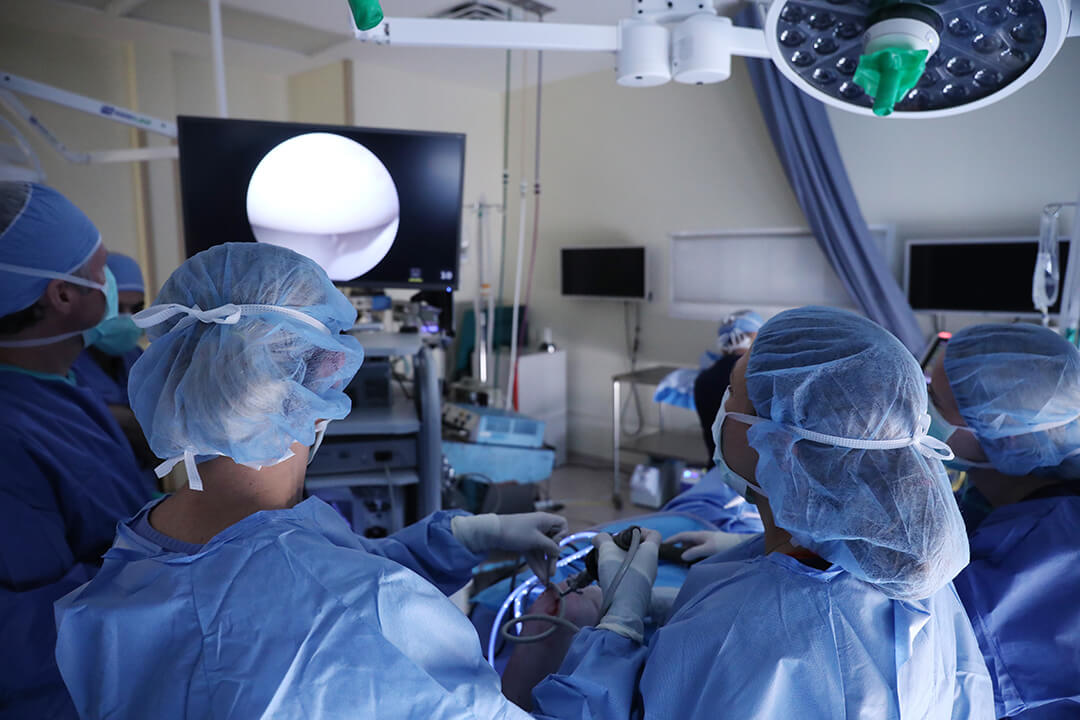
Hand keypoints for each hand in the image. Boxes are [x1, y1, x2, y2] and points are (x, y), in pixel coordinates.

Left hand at [451, 512, 567, 582]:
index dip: (562, 535)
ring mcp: (532, 536)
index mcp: (545, 520)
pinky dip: (536, 564)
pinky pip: (534, 554)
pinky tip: (540, 577)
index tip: (555, 544)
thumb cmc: (516, 531)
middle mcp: (540, 527)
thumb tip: (558, 552)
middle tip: (552, 573)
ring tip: (545, 581)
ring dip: (544, 565)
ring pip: (542, 551)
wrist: (492, 532)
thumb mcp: (536, 540)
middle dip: (552, 558)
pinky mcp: (524, 543)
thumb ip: (550, 546)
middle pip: (552, 542)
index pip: (562, 524)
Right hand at [592, 528, 659, 642]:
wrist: (623, 610)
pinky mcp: (639, 592)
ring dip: (619, 561)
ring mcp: (647, 581)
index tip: (625, 535)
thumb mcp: (607, 551)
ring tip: (604, 564)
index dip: (641, 530)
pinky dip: (620, 574)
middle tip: (609, 549)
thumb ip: (602, 539)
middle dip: (623, 546)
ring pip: (634, 563)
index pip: (654, 534)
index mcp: (651, 553)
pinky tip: (606, 578)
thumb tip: (599, 538)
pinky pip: (631, 576)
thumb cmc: (620, 576)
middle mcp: (652, 566)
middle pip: (640, 548)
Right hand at [667, 530, 746, 561]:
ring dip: (687, 556)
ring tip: (682, 565)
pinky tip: (694, 566)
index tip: (662, 545)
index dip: (671, 540)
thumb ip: (695, 552)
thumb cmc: (726, 545)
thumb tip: (681, 556)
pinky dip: (694, 559)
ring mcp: (707, 544)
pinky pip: (699, 554)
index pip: (681, 536)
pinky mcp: (712, 551)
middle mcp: (702, 539)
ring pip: (693, 550)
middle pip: (686, 544)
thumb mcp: (709, 549)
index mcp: (699, 535)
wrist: (743, 546)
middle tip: (671, 560)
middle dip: (678, 550)